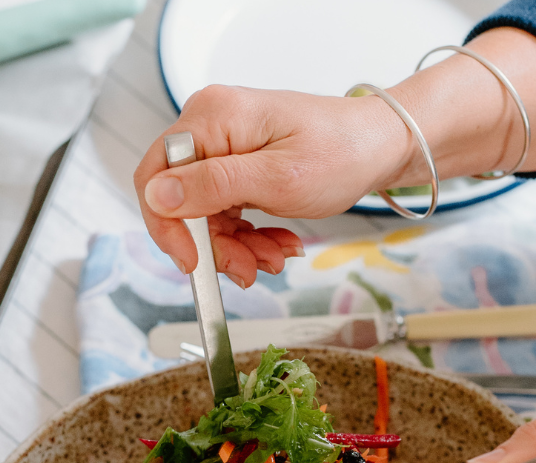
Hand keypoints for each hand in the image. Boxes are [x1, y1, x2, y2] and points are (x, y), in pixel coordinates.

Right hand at [133, 85, 411, 286]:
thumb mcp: (277, 179)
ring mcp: (224, 149)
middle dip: (215, 246)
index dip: (168, 227)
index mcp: (211, 119)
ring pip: (206, 217)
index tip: (193, 263)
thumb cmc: (340, 152)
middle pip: (181, 204)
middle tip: (248, 270)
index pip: (155, 178)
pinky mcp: (238, 168)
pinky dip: (249, 238)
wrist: (379, 146)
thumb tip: (157, 196)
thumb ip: (213, 186)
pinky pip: (227, 214)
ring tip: (275, 257)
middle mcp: (210, 129)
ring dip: (237, 247)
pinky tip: (277, 245)